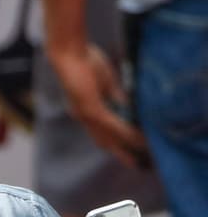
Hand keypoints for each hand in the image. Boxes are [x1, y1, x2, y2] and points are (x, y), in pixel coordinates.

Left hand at [48, 43, 147, 166]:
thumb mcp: (105, 82)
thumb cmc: (86, 61)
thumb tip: (128, 107)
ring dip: (128, 146)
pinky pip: (112, 126)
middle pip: (104, 142)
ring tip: (145, 153)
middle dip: (121, 154)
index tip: (130, 153)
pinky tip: (139, 139)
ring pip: (110, 137)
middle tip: (137, 165)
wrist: (70, 52)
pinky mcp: (90, 109)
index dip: (115, 144)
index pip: (101, 133)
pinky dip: (126, 133)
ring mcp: (85, 114)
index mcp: (85, 111)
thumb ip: (115, 97)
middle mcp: (83, 117)